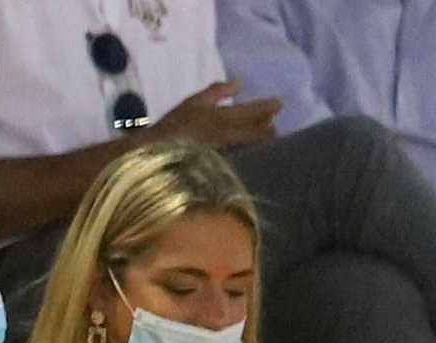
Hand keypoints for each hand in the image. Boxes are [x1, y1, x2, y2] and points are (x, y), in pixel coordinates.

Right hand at [155, 81, 281, 149]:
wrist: (155, 153)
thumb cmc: (173, 125)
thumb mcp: (194, 102)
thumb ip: (217, 91)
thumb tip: (239, 83)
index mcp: (221, 117)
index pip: (249, 111)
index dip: (265, 108)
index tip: (279, 104)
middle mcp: (226, 135)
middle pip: (254, 132)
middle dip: (268, 129)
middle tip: (277, 128)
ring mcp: (223, 152)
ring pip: (249, 145)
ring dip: (261, 141)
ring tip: (270, 138)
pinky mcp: (218, 166)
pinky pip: (239, 157)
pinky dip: (248, 153)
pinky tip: (252, 153)